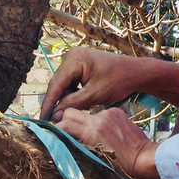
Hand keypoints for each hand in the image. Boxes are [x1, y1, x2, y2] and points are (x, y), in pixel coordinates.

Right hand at [40, 48, 173, 121]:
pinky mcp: (80, 66)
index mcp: (74, 59)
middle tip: (48, 122)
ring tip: (59, 118)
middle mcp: (71, 56)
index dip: (48, 103)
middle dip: (55, 103)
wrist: (136, 72)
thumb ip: (73, 104)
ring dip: (63, 100)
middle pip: (58, 84)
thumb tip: (53, 116)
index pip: (56, 84)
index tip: (42, 119)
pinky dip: (71, 95)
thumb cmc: (119, 81)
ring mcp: (76, 60)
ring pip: (64, 85)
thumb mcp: (94, 95)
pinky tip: (72, 108)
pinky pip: (71, 83)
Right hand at [56, 107, 158, 178]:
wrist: (146, 159)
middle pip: (70, 112)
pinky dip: (96, 121)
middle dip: (64, 121)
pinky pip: (99, 114)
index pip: (63, 124)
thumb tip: (62, 146)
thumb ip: (77, 150)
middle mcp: (98, 120)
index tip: (52, 136)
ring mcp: (108, 114)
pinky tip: (104, 132)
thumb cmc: (121, 168)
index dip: (55, 130)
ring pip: (84, 112)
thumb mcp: (95, 163)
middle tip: (65, 132)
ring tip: (86, 135)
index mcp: (91, 133)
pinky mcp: (116, 112)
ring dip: (81, 122)